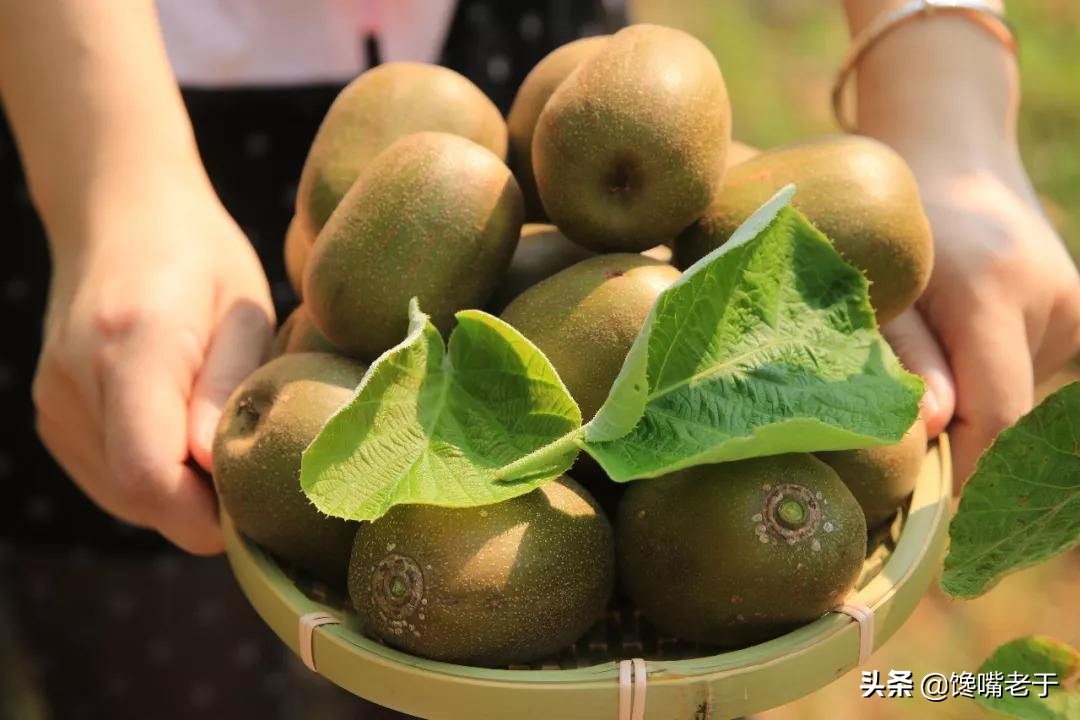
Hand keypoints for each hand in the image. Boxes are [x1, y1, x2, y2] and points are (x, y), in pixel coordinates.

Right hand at [32, 177, 273, 552]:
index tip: (257, 504)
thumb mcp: (243, 311)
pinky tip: (181, 433)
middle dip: (202, 508)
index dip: (206, 512)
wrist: (120, 217)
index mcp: (131, 345)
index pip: (150, 473)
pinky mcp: (49, 415)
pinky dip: (152, 478)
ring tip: (216, 438)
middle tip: (252, 472)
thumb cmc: (202, 261)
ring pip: (122, 496)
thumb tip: (216, 468)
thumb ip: (229, 387)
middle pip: (138, 494)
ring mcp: (52, 400)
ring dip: (179, 493)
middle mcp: (74, 380)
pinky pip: (107, 479)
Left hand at [883, 163, 1079, 483]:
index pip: (994, 413)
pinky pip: (1037, 375)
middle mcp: (1053, 302)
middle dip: (965, 440)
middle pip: (1014, 413)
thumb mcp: (881, 286)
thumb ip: (905, 357)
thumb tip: (931, 432)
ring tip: (936, 358)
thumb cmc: (896, 224)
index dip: (958, 462)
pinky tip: (968, 345)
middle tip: (911, 443)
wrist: (947, 154)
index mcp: (996, 294)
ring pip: (1025, 396)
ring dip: (979, 402)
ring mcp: (1076, 307)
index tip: (915, 489)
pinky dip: (1000, 379)